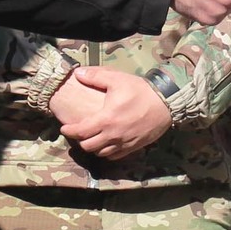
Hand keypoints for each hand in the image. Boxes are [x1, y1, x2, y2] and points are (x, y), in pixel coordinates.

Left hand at [53, 65, 173, 158]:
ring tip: (91, 139)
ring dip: (93, 148)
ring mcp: (124, 143)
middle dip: (80, 141)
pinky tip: (106, 145)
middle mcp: (113, 136)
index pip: (80, 131)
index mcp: (106, 120)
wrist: (166, 103)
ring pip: (101, 154)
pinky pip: (115, 156)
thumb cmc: (140, 90)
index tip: (64, 128)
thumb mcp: (117, 79)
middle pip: (88, 147)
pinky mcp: (134, 147)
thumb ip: (95, 76)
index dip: (69, 131)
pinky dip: (107, 152)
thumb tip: (78, 73)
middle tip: (78, 133)